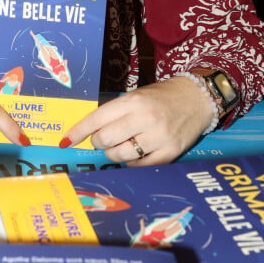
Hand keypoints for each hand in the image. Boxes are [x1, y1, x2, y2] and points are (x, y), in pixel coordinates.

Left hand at [59, 77, 212, 165]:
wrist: (198, 98)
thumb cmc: (162, 97)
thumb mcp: (137, 96)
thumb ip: (116, 112)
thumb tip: (91, 132)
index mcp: (133, 101)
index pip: (97, 118)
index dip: (78, 132)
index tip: (65, 141)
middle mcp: (144, 118)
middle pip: (105, 140)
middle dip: (99, 143)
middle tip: (104, 140)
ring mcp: (158, 137)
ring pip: (120, 156)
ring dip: (114, 154)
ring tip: (121, 145)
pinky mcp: (170, 152)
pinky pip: (140, 166)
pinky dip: (132, 162)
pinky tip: (136, 153)